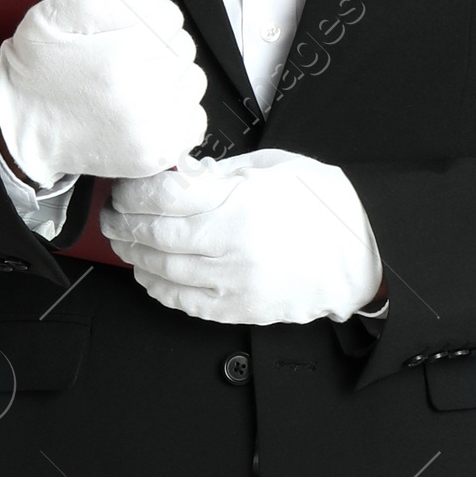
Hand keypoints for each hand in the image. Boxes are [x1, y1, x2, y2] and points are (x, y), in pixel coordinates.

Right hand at [0, 0, 205, 190]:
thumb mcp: (55, 15)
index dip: (148, 20)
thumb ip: (111, 2)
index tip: (127, 32)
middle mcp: (141, 96)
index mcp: (119, 57)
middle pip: (184, 48)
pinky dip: (178, 111)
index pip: (171, 18)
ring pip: (194, 81)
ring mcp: (152, 129)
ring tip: (138, 84)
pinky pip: (196, 119)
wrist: (22, 129)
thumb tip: (158, 10)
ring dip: (173, 77)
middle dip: (160, 46)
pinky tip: (148, 109)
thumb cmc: (38, 73)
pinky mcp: (157, 153)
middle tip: (128, 60)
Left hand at [101, 150, 382, 324]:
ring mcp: (233, 281)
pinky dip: (159, 288)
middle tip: (112, 217)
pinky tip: (150, 274)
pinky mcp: (239, 308)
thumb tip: (178, 173)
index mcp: (238, 202)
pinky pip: (184, 302)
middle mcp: (231, 244)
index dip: (132, 192)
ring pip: (162, 272)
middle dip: (123, 225)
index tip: (124, 188)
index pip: (162, 197)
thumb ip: (218, 173)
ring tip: (125, 243)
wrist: (362, 252)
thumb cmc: (324, 207)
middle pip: (153, 235)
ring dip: (135, 257)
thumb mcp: (271, 168)